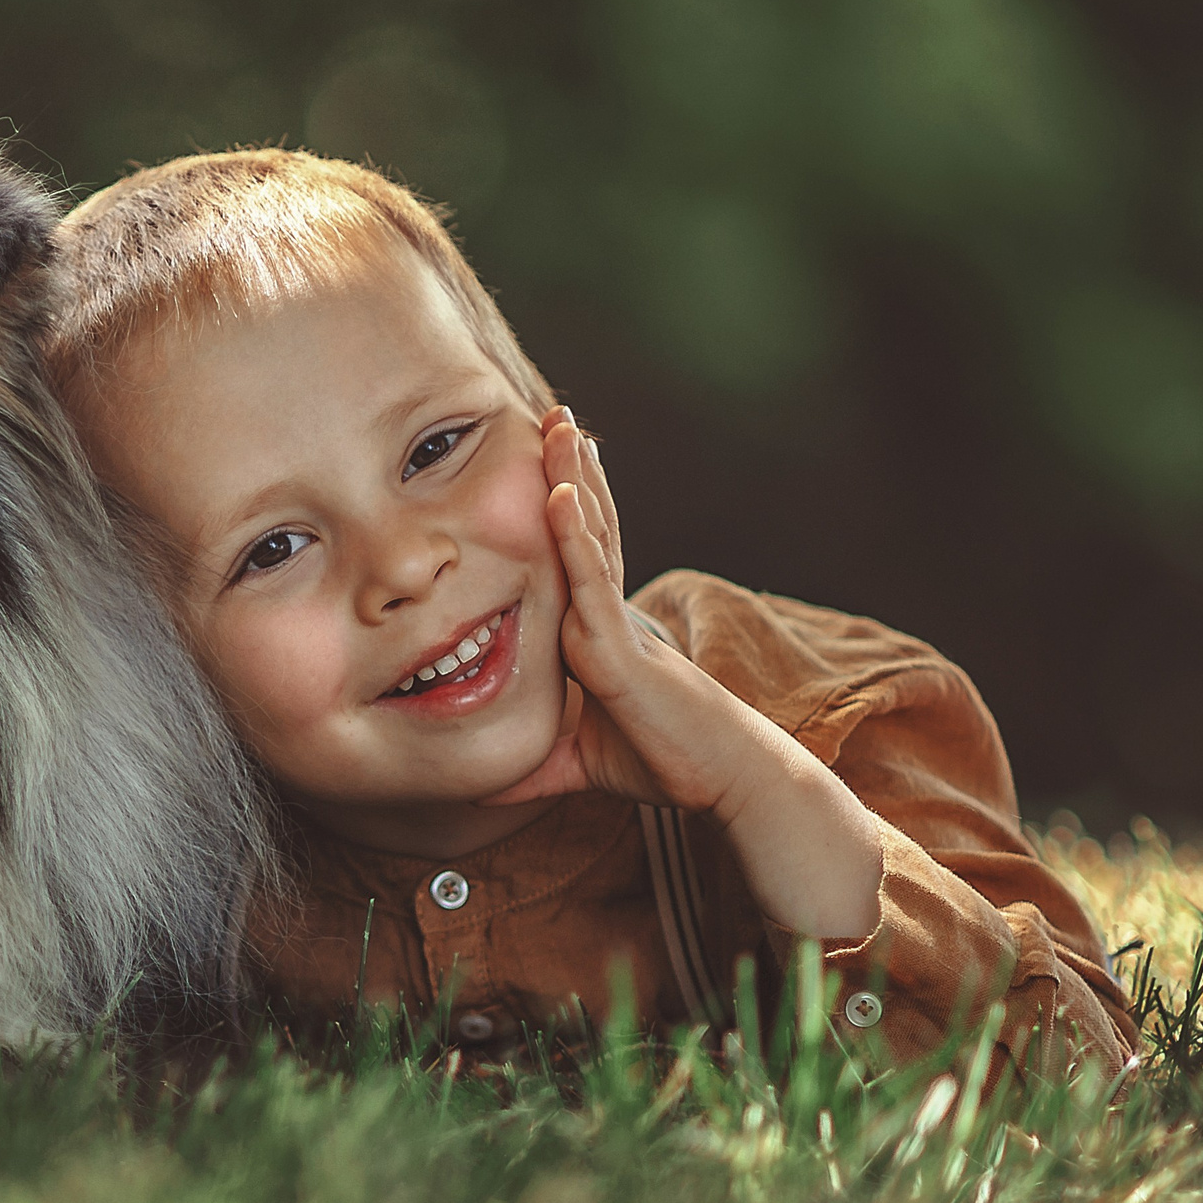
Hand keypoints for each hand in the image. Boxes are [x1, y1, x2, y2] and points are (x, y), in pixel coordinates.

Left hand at [479, 407, 732, 810]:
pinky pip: (593, 583)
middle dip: (568, 472)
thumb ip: (532, 767)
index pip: (576, 558)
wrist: (721, 781)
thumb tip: (481, 785)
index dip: (564, 508)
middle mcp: (608, 616)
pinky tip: (558, 495)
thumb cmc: (664, 764)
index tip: (546, 462)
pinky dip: (573, 538)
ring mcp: (614, 625)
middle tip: (551, 416)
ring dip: (572, 480)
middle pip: (586, 529)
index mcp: (599, 631)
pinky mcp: (621, 649)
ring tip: (559, 425)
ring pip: (590, 539)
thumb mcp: (577, 764)